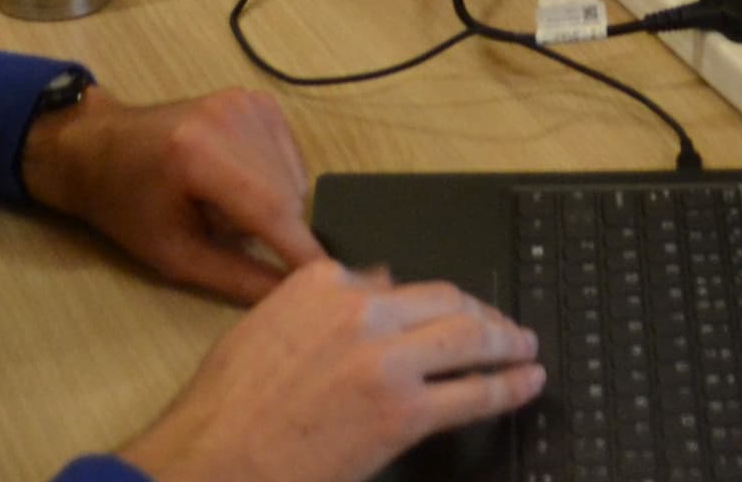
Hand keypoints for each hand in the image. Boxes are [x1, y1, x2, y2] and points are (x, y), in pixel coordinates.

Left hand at [23, 86, 324, 304]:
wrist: (101, 149)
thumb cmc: (127, 206)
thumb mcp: (173, 255)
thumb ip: (235, 277)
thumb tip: (289, 296)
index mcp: (200, 153)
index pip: (271, 209)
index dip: (301, 250)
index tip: (328, 283)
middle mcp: (230, 116)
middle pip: (288, 195)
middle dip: (278, 232)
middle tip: (226, 237)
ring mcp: (246, 102)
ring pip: (295, 178)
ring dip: (276, 207)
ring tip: (222, 207)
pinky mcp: (256, 100)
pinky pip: (289, 158)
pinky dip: (275, 181)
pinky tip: (235, 184)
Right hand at [121, 259, 542, 481]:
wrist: (215, 459)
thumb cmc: (227, 406)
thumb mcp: (266, 328)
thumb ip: (320, 305)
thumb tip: (375, 284)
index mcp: (323, 284)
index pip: (398, 282)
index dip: (433, 302)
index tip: (450, 311)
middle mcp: (361, 311)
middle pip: (445, 301)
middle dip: (481, 313)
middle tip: (503, 328)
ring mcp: (387, 360)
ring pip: (468, 339)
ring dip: (507, 342)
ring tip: (525, 349)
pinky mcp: (404, 412)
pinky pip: (472, 394)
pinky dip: (508, 387)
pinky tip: (526, 383)